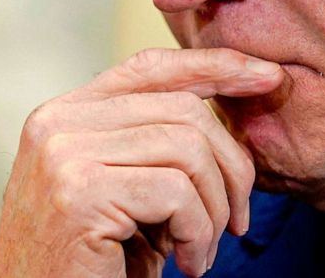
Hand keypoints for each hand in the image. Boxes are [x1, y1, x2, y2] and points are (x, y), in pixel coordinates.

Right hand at [0, 48, 284, 277]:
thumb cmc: (90, 263)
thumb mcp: (126, 191)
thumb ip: (157, 143)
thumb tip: (237, 92)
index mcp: (66, 114)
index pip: (151, 68)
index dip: (214, 66)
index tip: (266, 75)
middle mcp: (58, 123)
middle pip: (183, 109)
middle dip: (231, 166)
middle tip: (238, 219)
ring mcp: (65, 155)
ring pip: (188, 150)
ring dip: (216, 209)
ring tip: (203, 250)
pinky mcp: (81, 193)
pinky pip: (177, 194)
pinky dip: (199, 233)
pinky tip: (187, 263)